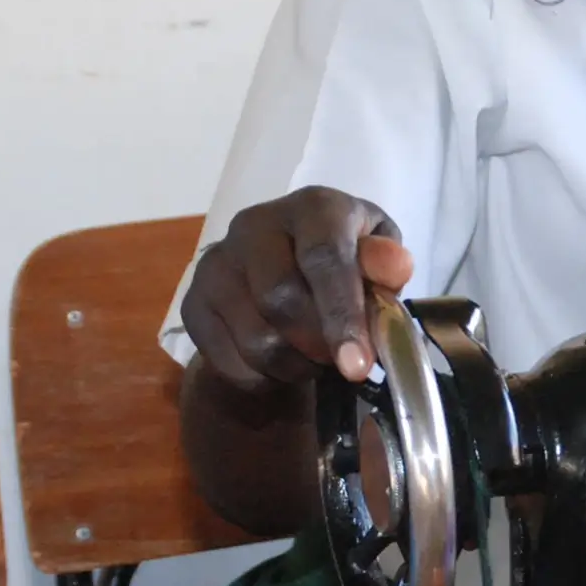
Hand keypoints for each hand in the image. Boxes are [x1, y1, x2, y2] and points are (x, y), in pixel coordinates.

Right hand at [179, 187, 414, 392]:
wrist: (288, 272)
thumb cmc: (346, 263)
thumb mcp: (377, 259)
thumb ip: (387, 265)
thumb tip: (393, 266)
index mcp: (312, 207)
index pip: (323, 257)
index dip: (342, 314)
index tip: (356, 365)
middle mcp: (255, 225)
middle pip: (280, 299)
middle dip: (319, 345)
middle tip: (343, 362)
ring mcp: (216, 264)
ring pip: (255, 338)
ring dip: (296, 366)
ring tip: (316, 359)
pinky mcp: (193, 304)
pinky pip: (230, 361)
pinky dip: (265, 377)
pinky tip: (283, 361)